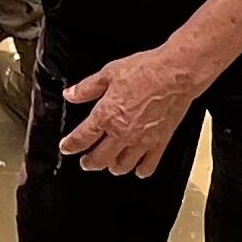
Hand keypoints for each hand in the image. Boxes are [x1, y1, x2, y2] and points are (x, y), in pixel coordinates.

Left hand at [58, 42, 205, 177]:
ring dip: (113, 167)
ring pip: (122, 166)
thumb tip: (70, 94)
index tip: (66, 148)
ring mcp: (141, 140)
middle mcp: (122, 133)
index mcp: (106, 116)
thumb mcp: (109, 73)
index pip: (82, 139)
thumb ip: (87, 88)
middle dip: (89, 163)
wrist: (175, 74)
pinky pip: (148, 165)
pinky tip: (138, 169)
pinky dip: (141, 170)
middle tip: (85, 162)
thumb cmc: (145, 71)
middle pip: (99, 159)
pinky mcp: (159, 142)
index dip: (70, 146)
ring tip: (110, 164)